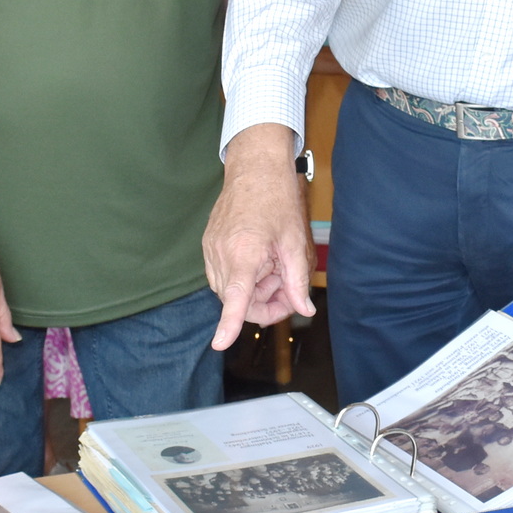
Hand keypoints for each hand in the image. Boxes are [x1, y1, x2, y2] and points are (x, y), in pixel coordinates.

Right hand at [203, 123, 315, 350]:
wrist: (254, 168)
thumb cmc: (276, 199)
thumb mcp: (293, 241)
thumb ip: (297, 280)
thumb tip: (304, 309)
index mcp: (244, 254)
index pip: (234, 298)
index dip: (228, 324)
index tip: (220, 344)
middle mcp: (221, 254)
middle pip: (237, 301)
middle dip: (264, 302)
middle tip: (289, 288)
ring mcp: (211, 250)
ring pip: (230, 290)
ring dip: (254, 290)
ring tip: (275, 266)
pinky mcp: (208, 245)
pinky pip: (224, 275)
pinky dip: (244, 277)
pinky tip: (261, 259)